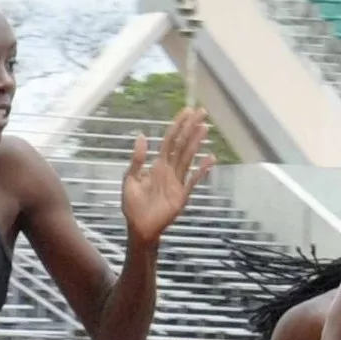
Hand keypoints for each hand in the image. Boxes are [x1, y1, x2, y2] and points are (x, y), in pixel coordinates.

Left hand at [121, 107, 216, 243]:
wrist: (139, 228)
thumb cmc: (133, 206)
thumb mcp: (130, 180)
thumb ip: (137, 159)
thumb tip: (142, 136)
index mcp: (157, 165)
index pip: (170, 141)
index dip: (178, 126)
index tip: (187, 112)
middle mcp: (169, 170)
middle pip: (182, 145)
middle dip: (191, 128)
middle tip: (202, 112)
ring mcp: (177, 181)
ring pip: (188, 157)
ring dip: (196, 143)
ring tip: (205, 128)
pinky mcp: (182, 195)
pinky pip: (194, 180)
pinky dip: (202, 170)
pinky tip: (210, 159)